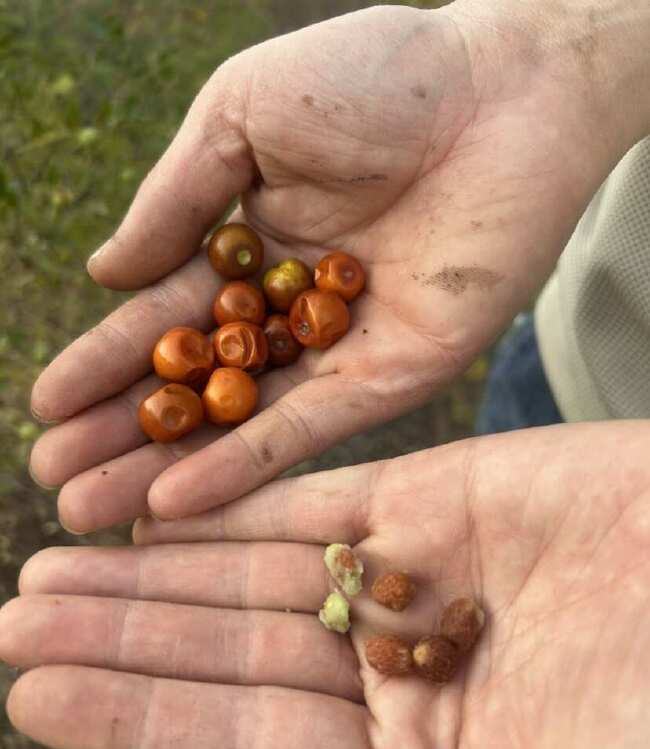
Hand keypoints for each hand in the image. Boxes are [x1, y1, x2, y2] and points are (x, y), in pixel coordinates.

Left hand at [4, 422, 648, 748]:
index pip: (252, 744)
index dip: (142, 721)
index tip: (34, 699)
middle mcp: (407, 666)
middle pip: (234, 648)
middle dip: (125, 634)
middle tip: (17, 619)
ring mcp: (423, 572)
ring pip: (259, 568)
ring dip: (157, 567)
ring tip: (51, 568)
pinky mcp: (447, 489)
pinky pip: (321, 493)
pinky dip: (239, 499)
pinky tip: (157, 507)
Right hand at [29, 2, 645, 531]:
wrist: (504, 92)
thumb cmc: (374, 79)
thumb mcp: (243, 117)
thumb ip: (176, 202)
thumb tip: (103, 275)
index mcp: (247, 243)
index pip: (162, 316)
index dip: (104, 362)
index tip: (46, 409)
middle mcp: (287, 306)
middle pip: (193, 382)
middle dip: (124, 433)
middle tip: (56, 484)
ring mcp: (340, 345)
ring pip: (240, 419)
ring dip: (168, 466)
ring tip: (93, 508)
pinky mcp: (395, 374)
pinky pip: (310, 426)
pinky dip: (244, 463)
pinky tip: (179, 498)